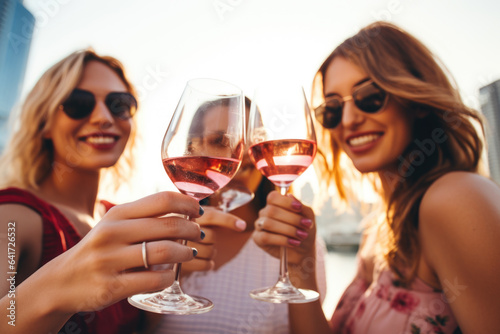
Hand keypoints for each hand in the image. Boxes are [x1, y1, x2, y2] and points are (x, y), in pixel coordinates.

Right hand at [32, 191, 203, 314]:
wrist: (61, 282)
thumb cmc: (99, 249)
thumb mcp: (114, 225)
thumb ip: (143, 216)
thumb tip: (184, 208)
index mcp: (117, 214)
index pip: (161, 200)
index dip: (186, 203)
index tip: (198, 210)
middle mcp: (112, 233)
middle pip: (168, 225)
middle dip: (191, 229)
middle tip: (198, 234)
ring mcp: (110, 260)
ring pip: (164, 251)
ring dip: (184, 253)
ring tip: (189, 253)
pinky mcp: (111, 286)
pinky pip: (154, 279)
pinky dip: (169, 277)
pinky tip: (170, 275)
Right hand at [182, 206, 246, 272]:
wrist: (166, 247)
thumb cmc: (190, 230)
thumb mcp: (200, 217)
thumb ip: (216, 215)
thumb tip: (241, 224)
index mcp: (187, 213)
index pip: (212, 216)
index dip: (228, 220)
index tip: (242, 226)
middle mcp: (179, 228)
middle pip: (211, 235)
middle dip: (213, 239)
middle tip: (205, 240)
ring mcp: (178, 247)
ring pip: (209, 251)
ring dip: (211, 253)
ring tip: (202, 250)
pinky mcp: (179, 264)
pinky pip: (205, 265)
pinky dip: (208, 265)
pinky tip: (203, 261)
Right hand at [252, 191, 315, 267]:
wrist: (304, 251)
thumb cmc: (304, 231)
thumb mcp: (308, 218)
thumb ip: (302, 207)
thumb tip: (290, 195)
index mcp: (275, 204)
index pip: (273, 197)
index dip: (285, 201)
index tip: (299, 208)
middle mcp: (265, 212)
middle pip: (272, 211)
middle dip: (292, 219)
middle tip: (306, 226)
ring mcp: (259, 225)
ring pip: (268, 224)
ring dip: (288, 230)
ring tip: (301, 236)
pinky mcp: (257, 239)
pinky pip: (265, 237)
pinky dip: (281, 240)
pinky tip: (293, 243)